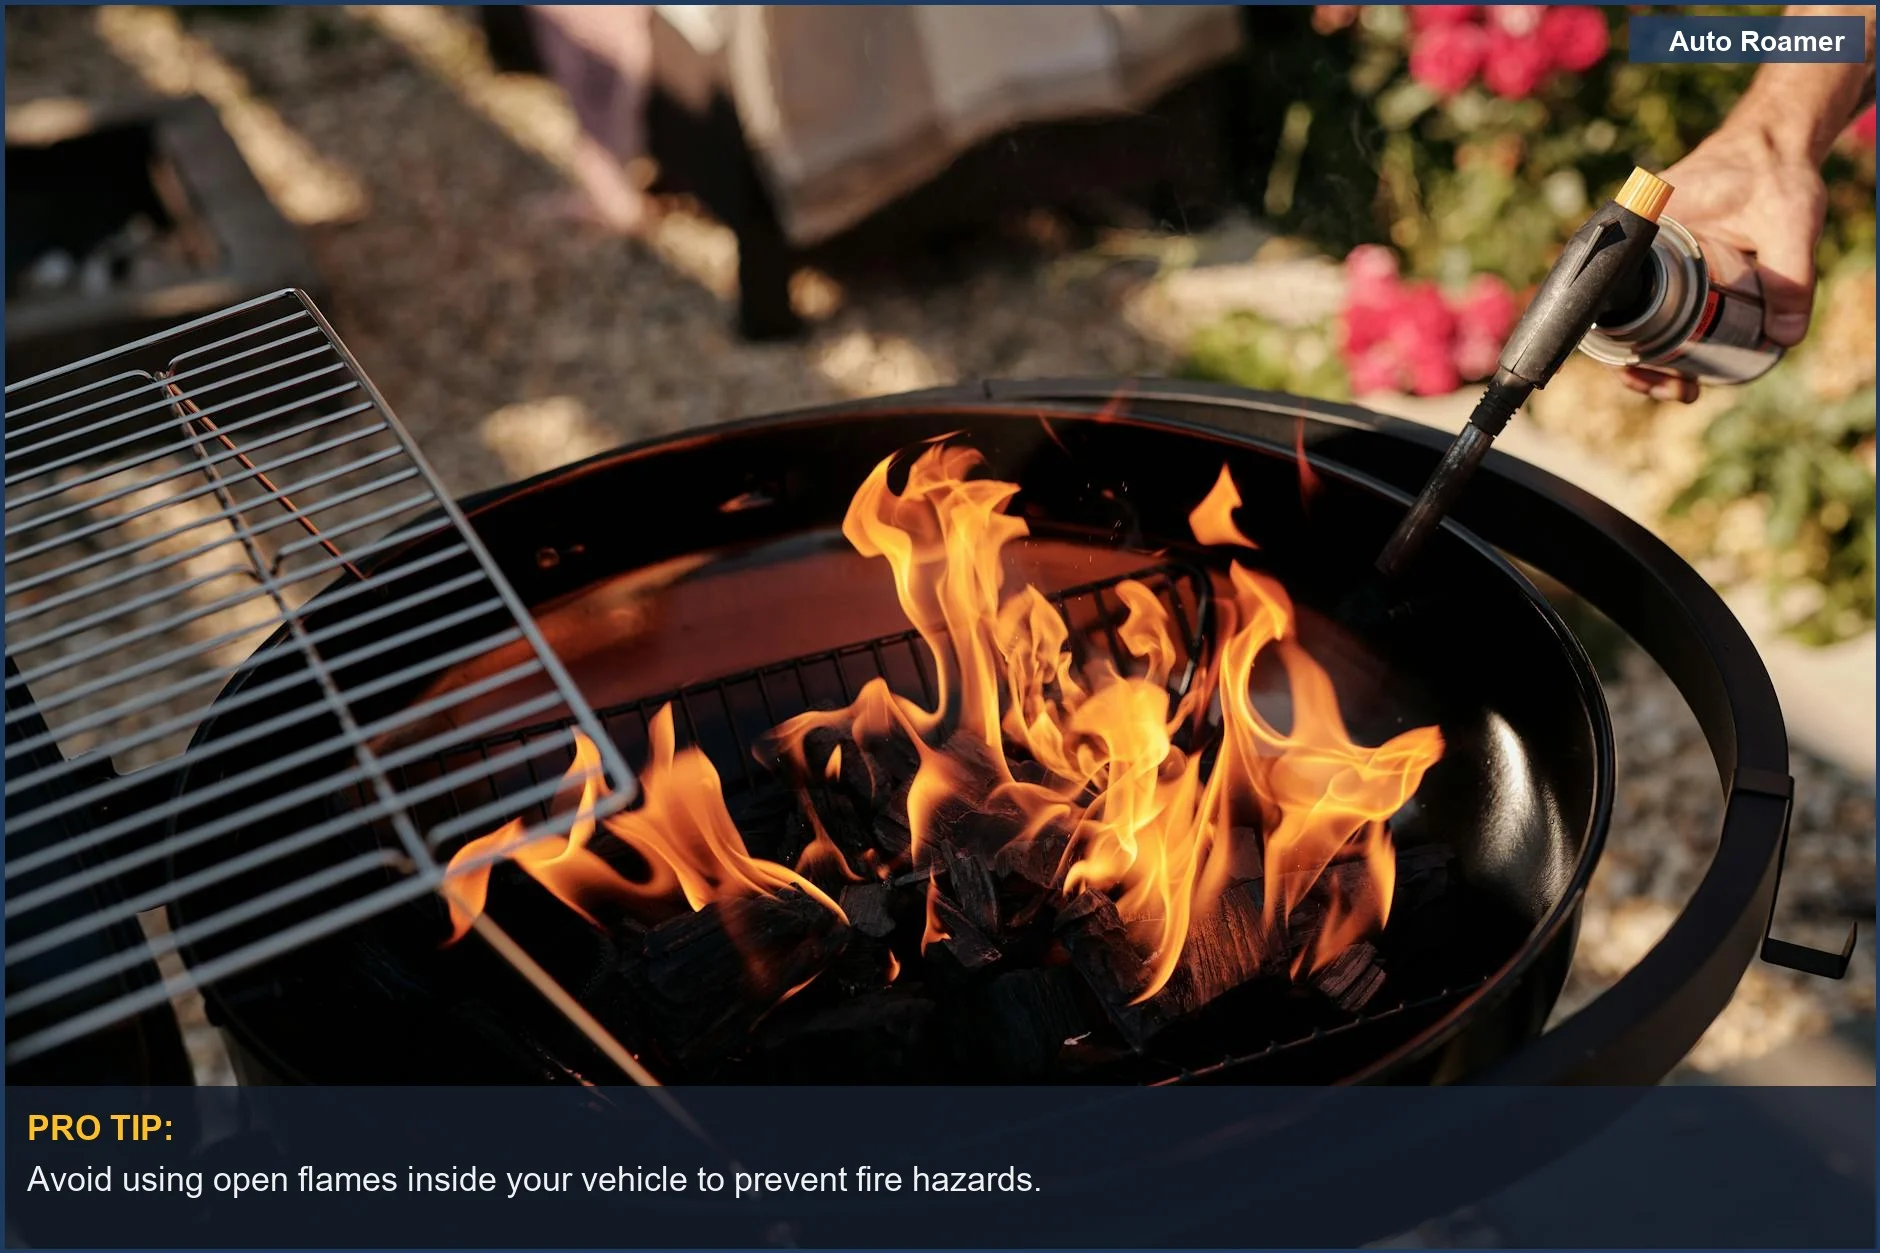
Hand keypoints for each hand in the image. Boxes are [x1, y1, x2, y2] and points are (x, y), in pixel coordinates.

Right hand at [1619, 126, 1827, 404]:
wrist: (1777, 142)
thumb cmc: (1774, 169)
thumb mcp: (1791, 223)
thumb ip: (1792, 278)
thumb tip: (1785, 338)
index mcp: (1642, 225)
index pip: (1604, 290)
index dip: (1611, 340)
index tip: (1639, 371)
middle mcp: (1634, 242)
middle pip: (1614, 318)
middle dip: (1638, 365)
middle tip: (1676, 390)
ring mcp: (1649, 257)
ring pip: (1632, 320)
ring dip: (1651, 360)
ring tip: (1683, 389)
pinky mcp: (1668, 267)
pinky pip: (1652, 310)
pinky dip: (1664, 342)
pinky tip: (1688, 366)